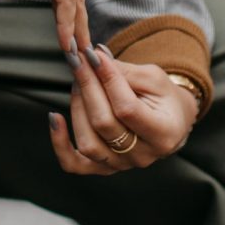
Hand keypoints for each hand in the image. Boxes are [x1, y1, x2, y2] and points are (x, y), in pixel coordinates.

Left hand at [48, 44, 198, 175]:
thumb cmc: (164, 99)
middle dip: (88, 87)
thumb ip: (125, 72)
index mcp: (163, 133)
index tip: (94, 56)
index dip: (107, 81)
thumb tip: (94, 58)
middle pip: (104, 123)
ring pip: (88, 142)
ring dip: (77, 106)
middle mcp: (142, 156)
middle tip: (79, 61)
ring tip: (78, 81)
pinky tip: (54, 118)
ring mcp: (121, 165)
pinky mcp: (103, 168)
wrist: (170, 123)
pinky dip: (59, 143)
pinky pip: (74, 163)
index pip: (127, 109)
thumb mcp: (154, 79)